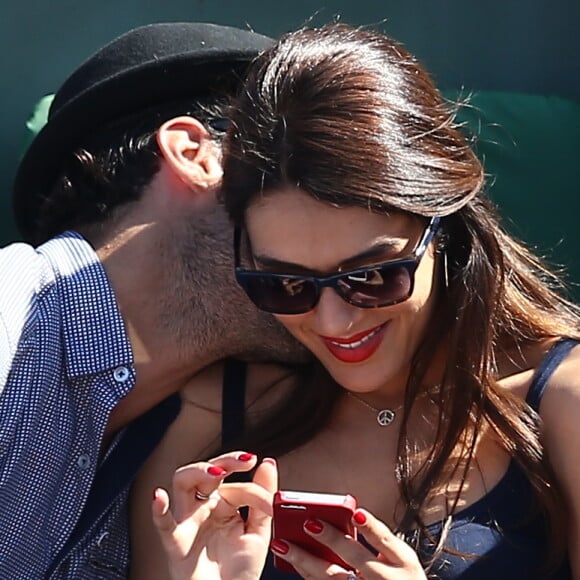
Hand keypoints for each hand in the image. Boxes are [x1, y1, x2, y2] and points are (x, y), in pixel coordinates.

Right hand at [152, 451, 276, 579]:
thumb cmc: (238, 573)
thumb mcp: (258, 533)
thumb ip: (262, 498)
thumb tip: (268, 462)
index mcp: (222, 505)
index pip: (235, 485)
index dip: (255, 490)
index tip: (270, 503)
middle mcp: (203, 508)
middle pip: (205, 472)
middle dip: (225, 461)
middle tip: (245, 460)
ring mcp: (188, 523)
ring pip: (182, 484)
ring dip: (197, 472)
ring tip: (216, 473)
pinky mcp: (177, 544)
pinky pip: (163, 526)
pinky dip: (159, 510)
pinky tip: (159, 496)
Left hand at [271, 507, 426, 578]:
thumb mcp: (402, 559)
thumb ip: (380, 540)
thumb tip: (351, 515)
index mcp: (402, 562)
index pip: (385, 539)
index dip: (371, 527)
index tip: (356, 514)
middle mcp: (385, 579)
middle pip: (356, 558)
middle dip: (332, 540)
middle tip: (309, 523)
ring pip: (333, 578)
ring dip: (306, 561)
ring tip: (283, 544)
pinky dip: (308, 576)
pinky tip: (293, 564)